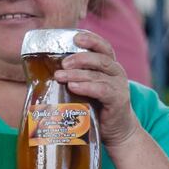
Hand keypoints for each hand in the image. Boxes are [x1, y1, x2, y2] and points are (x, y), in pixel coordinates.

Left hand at [54, 31, 138, 146]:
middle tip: (62, 63)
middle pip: (100, 59)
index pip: (103, 47)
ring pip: (97, 75)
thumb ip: (78, 77)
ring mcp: (119, 86)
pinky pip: (102, 90)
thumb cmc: (99, 107)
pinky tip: (73, 87)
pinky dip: (86, 87)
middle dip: (79, 59)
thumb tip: (49, 72)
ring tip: (60, 76)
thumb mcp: (91, 88)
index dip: (91, 40)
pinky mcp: (118, 100)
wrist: (118, 130)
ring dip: (76, 74)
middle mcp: (117, 73)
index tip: (75, 38)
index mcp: (110, 66)